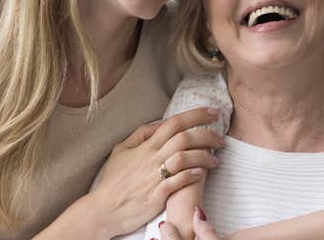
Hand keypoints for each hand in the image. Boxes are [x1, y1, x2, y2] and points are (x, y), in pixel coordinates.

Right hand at [88, 108, 223, 236]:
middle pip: (183, 138)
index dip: (196, 115)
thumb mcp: (121, 150)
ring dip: (204, 156)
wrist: (102, 209)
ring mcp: (153, 177)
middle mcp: (150, 158)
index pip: (173, 123)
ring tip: (216, 159)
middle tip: (221, 139)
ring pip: (183, 158)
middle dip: (207, 135)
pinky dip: (191, 176)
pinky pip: (176, 182)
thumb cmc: (113, 181)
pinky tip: (202, 173)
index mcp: (145, 146)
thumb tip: (160, 122)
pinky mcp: (155, 196)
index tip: (214, 113)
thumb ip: (140, 134)